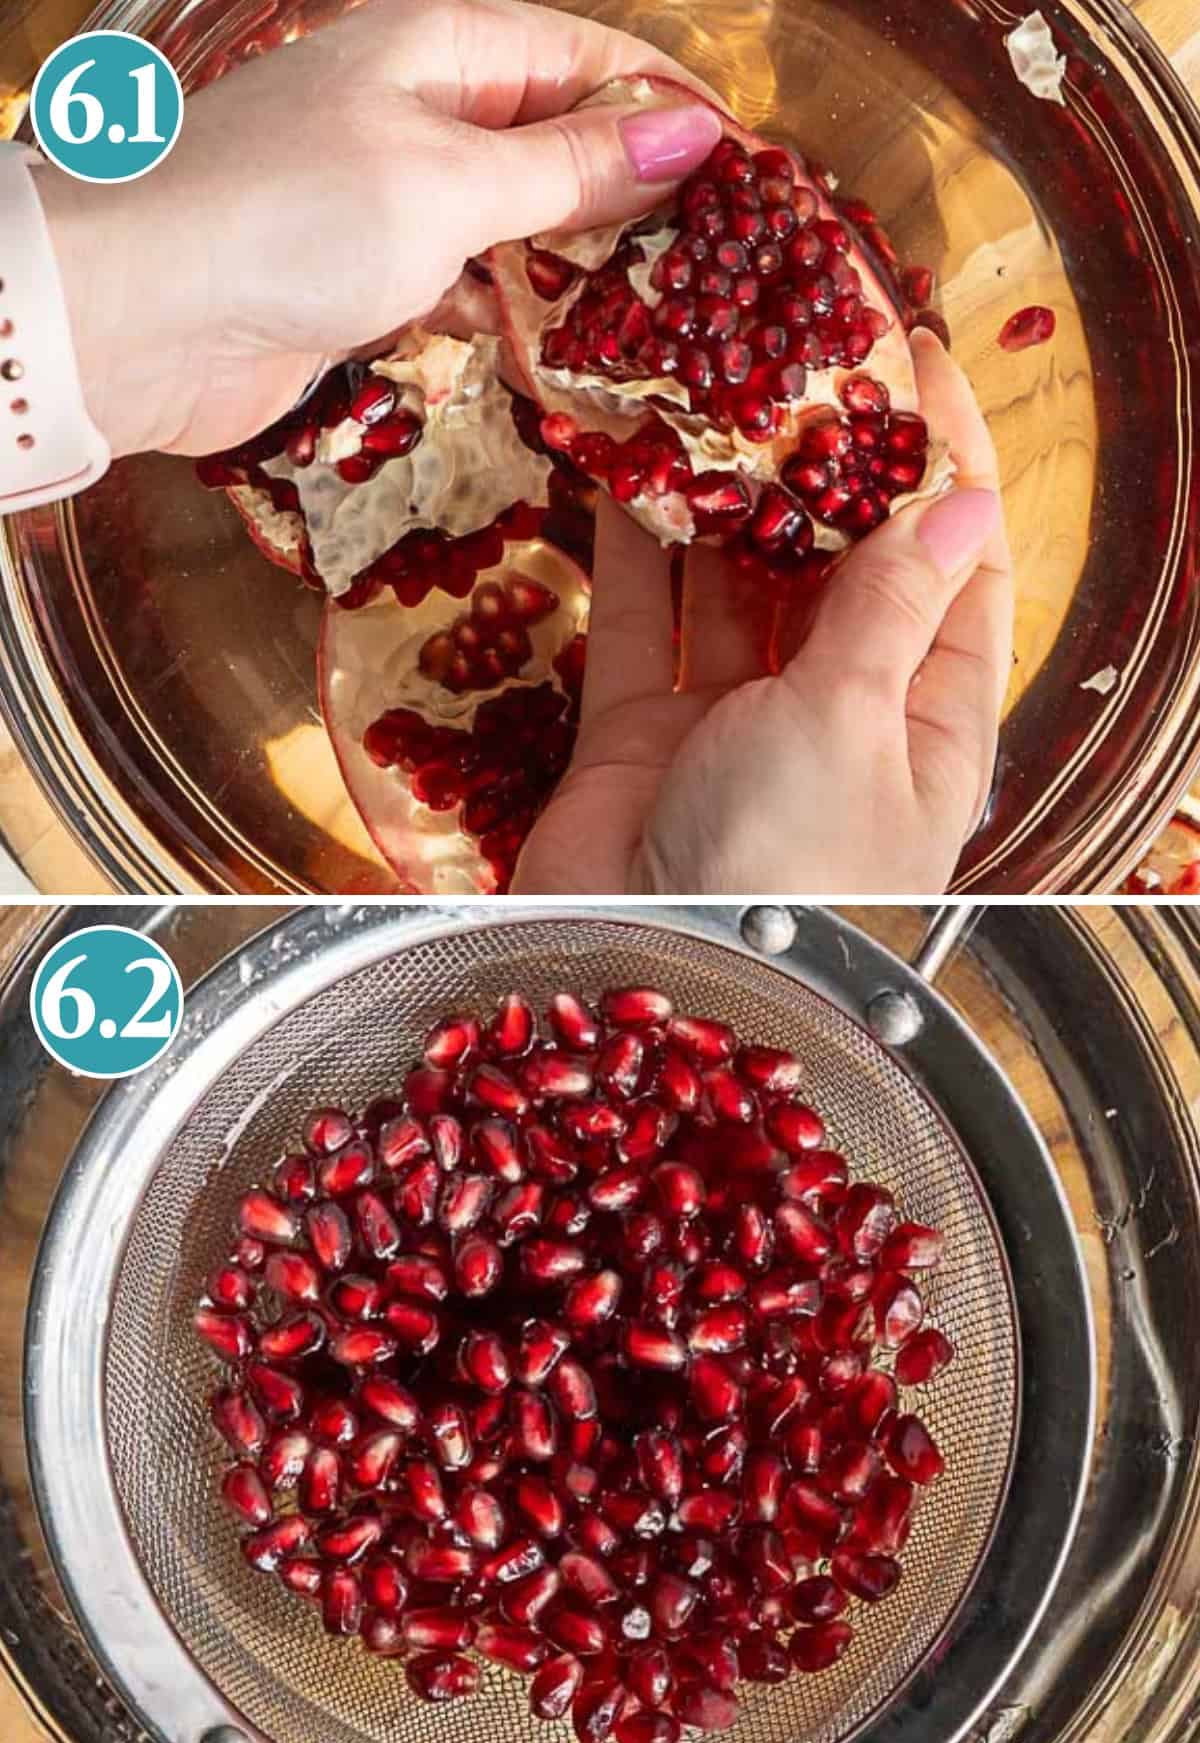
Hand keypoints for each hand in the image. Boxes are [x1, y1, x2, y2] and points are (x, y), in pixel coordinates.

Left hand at [32, 0, 720, 458]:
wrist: (142, 314)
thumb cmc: (293, 215)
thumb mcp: (451, 181)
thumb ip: (570, 168)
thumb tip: (692, 136)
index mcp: (434, 45)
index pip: (579, 55)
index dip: (662, 100)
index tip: (742, 161)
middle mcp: (413, 109)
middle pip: (549, 135)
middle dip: (629, 186)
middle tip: (717, 252)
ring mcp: (385, 196)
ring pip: (510, 216)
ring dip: (576, 259)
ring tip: (663, 307)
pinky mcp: (363, 279)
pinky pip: (464, 281)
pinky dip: (512, 310)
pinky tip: (561, 346)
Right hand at [514, 329, 1012, 895]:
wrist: (646, 968)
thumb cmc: (782, 871)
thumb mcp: (854, 721)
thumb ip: (891, 608)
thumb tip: (960, 506)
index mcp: (927, 724)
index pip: (953, 568)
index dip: (941, 463)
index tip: (919, 362)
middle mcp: (839, 718)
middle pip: (844, 568)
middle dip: (824, 469)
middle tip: (798, 363)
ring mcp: (739, 725)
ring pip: (739, 588)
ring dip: (727, 502)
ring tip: (712, 401)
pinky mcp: (647, 737)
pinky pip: (645, 626)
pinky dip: (635, 553)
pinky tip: (628, 476)